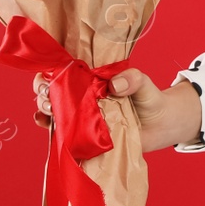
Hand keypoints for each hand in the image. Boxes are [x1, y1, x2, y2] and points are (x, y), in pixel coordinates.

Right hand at [34, 67, 189, 153]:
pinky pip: (62, 132)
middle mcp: (83, 95)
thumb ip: (134, 79)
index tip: (49, 76)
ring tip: (50, 109)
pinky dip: (49, 127)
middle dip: (43, 90)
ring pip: (53, 108)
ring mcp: (82, 116)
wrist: (161, 127)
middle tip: (49, 96)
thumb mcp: (144, 84)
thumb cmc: (151, 100)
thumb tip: (114, 85)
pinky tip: (46, 124)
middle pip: (53, 89)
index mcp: (93, 78)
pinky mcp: (84, 135)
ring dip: (45, 107)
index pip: (65, 70)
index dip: (52, 70)